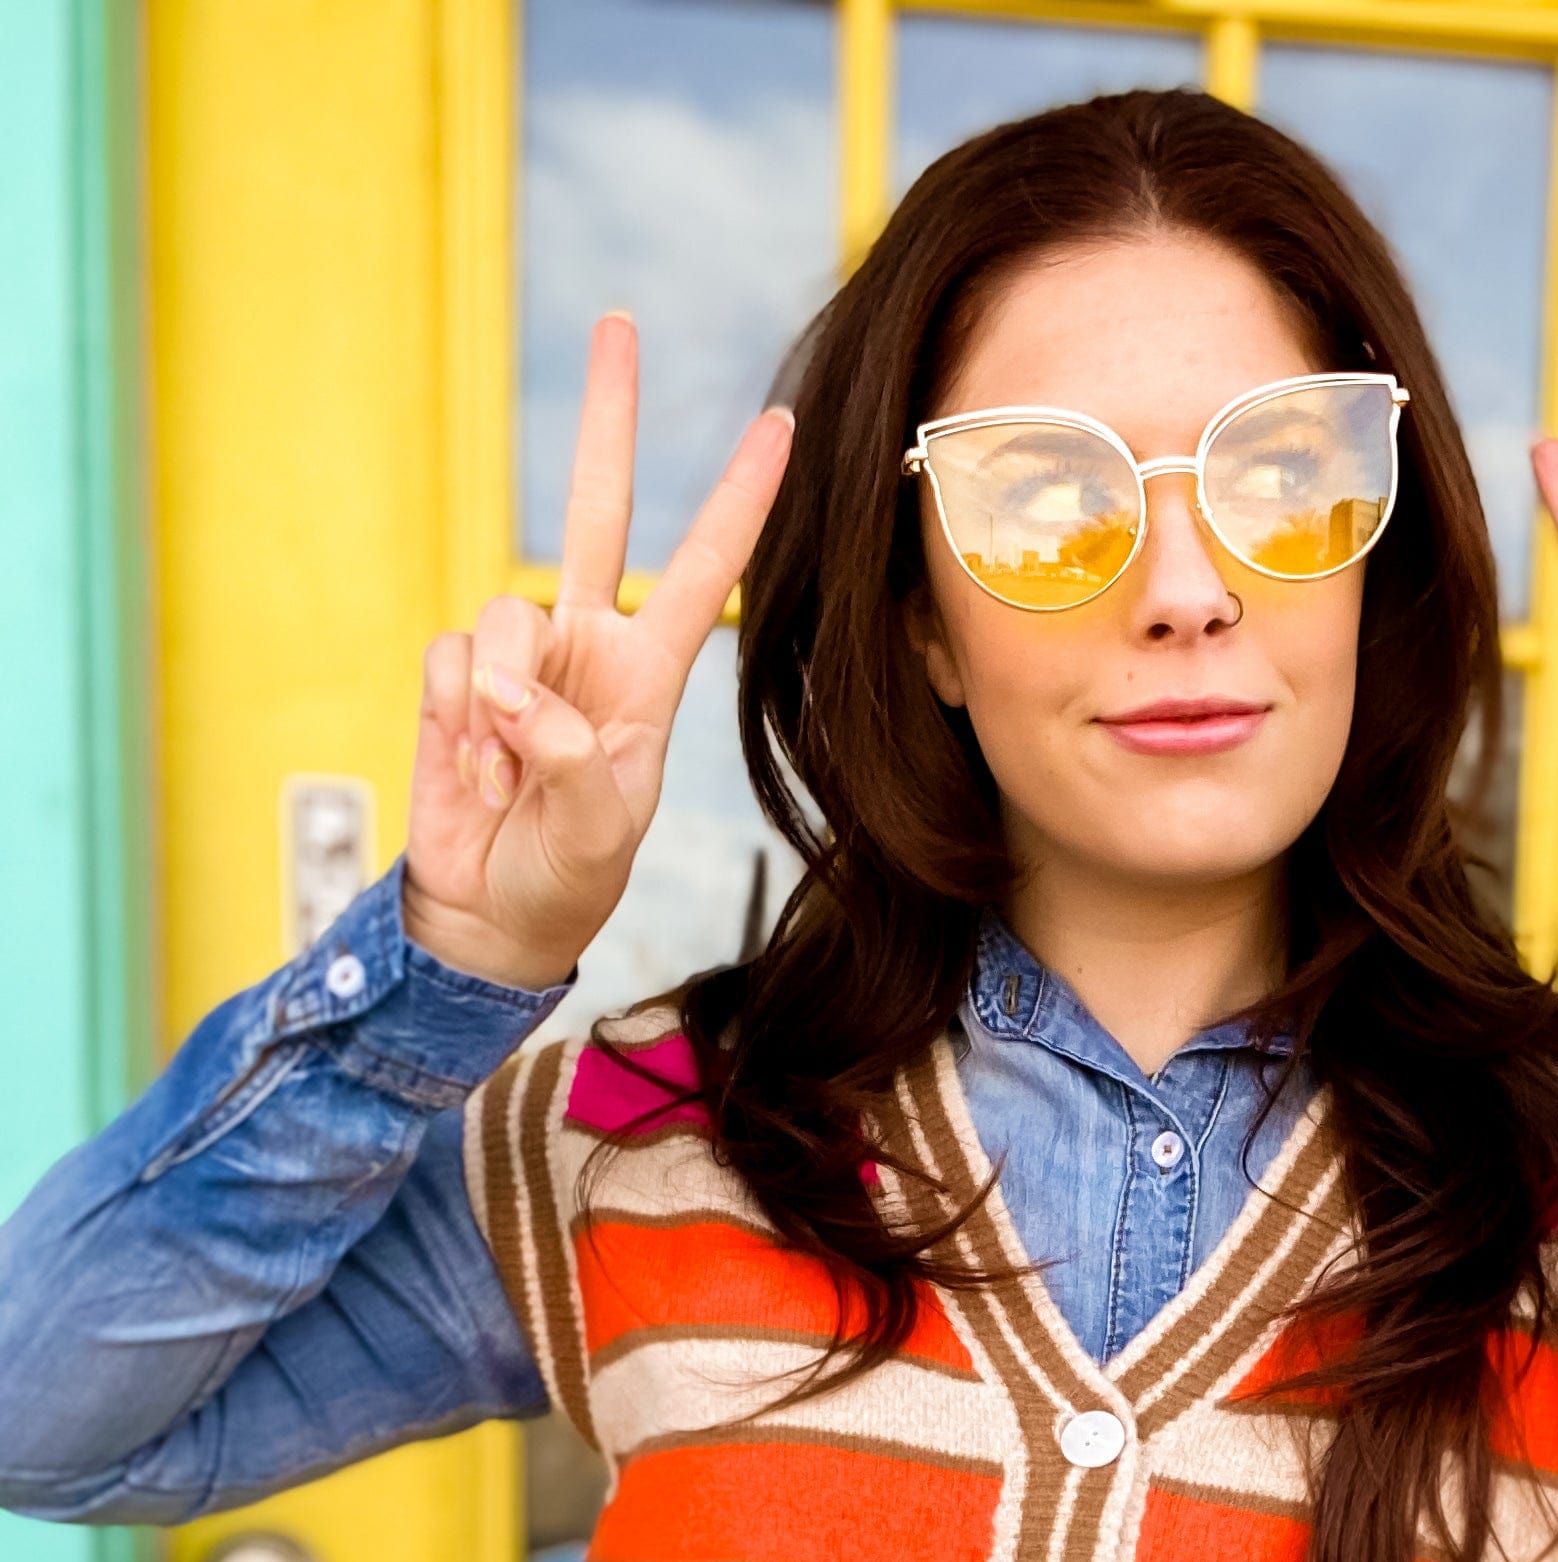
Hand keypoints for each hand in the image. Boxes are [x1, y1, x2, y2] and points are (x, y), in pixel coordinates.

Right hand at [401, 315, 792, 989]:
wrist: (491, 914)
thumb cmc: (565, 877)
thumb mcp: (599, 832)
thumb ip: (571, 761)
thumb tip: (519, 698)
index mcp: (648, 675)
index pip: (704, 571)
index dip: (739, 501)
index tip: (782, 428)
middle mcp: (586, 646)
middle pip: (597, 509)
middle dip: (607, 418)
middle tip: (618, 323)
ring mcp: (518, 657)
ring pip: (501, 614)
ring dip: (497, 699)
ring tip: (505, 772)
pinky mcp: (454, 676)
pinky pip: (448, 660)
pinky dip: (456, 720)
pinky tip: (472, 771)